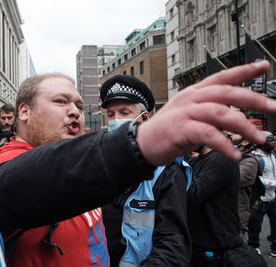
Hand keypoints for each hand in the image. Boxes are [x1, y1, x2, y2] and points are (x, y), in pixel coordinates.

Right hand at [137, 61, 275, 164]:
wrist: (141, 143)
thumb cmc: (168, 131)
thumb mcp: (192, 118)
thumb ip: (214, 116)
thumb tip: (242, 121)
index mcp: (194, 93)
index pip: (222, 77)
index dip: (243, 71)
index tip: (264, 65)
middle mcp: (191, 98)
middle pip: (226, 92)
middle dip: (253, 99)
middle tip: (273, 107)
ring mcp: (185, 112)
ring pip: (221, 113)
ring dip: (243, 126)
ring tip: (259, 138)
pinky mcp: (180, 129)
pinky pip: (208, 134)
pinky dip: (224, 145)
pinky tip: (235, 155)